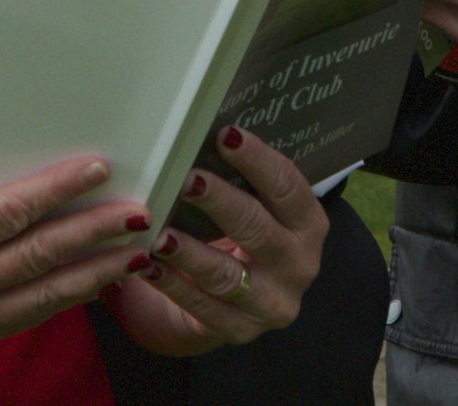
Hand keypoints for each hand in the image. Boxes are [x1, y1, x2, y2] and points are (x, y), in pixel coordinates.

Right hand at [0, 157, 147, 354]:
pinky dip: (66, 296)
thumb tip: (3, 129)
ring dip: (96, 270)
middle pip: (40, 256)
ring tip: (137, 248)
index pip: (10, 213)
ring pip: (45, 295)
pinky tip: (96, 278)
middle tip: (139, 210)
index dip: (60, 190)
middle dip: (96, 233)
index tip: (98, 169)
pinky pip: (27, 316)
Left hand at [105, 125, 327, 355]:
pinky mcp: (240, 330)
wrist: (244, 302)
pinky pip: (201, 307)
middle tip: (187, 179)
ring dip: (189, 251)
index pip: (287, 187)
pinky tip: (148, 265)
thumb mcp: (261, 209)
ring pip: (226, 275)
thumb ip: (246, 180)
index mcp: (309, 225)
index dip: (257, 160)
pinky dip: (172, 285)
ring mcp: (271, 303)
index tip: (225, 135)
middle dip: (221, 201)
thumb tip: (203, 128)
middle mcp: (299, 265)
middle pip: (259, 229)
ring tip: (158, 231)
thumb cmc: (247, 236)